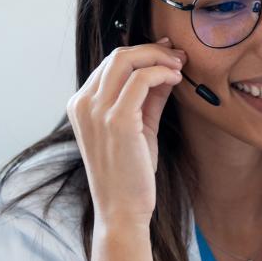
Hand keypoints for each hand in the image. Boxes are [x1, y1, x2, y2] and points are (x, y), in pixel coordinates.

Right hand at [66, 37, 186, 228]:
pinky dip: (162, 72)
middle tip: (179, 56)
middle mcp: (83, 103)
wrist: (121, 210)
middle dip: (152, 50)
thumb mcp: (138, 128)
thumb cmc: (130, 174)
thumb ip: (148, 98)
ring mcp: (96, 110)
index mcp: (80, 104)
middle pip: (117, 55)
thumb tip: (166, 68)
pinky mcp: (116, 120)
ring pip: (126, 60)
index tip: (168, 55)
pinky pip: (141, 79)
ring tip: (180, 66)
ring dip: (159, 57)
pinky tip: (177, 79)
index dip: (142, 53)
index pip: (110, 64)